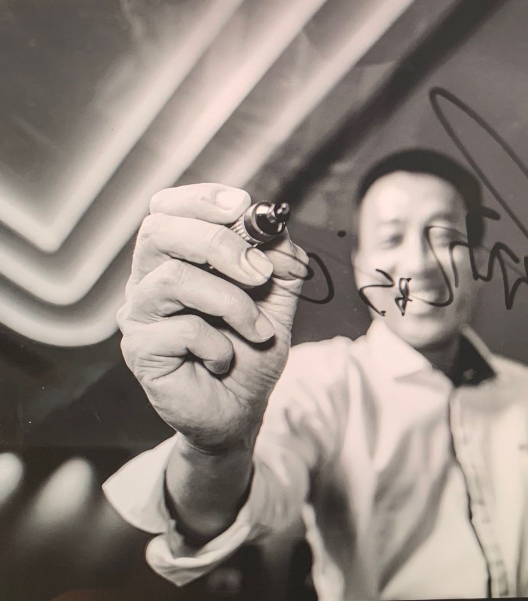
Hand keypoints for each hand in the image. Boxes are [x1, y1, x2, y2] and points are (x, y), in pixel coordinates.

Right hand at [117, 184, 307, 451]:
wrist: (241, 409)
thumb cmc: (251, 350)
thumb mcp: (276, 298)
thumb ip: (278, 259)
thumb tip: (278, 229)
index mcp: (177, 256)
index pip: (168, 207)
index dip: (202, 199)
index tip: (242, 206)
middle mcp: (148, 277)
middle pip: (160, 230)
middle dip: (220, 243)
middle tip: (260, 273)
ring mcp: (138, 313)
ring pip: (173, 278)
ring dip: (232, 302)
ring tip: (258, 329)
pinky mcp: (139, 349)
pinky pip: (181, 329)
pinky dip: (219, 344)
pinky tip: (225, 360)